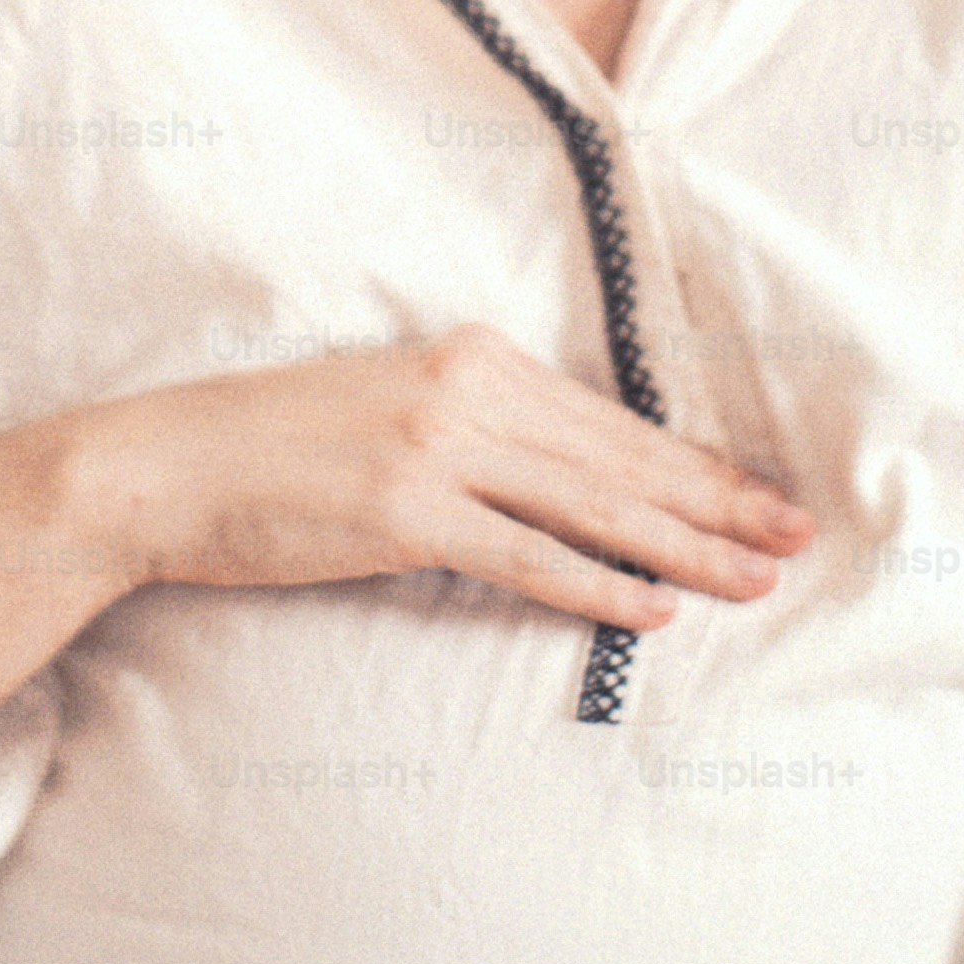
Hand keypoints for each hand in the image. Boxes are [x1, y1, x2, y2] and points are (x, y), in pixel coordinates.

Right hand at [0, 323, 815, 751]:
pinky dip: (598, 583)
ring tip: (757, 579)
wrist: (165, 466)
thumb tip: (569, 481)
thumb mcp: (391, 408)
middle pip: (622, 460)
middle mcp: (468, 388)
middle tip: (799, 540)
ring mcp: (437, 448)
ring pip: (594, 506)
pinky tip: (655, 608)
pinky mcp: (404, 513)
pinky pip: (526, 556)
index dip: (699, 463)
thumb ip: (480, 431)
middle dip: (720, 504)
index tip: (765, 496)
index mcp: (473, 355)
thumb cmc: (276, 449)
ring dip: (686, 548)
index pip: (612, 421)